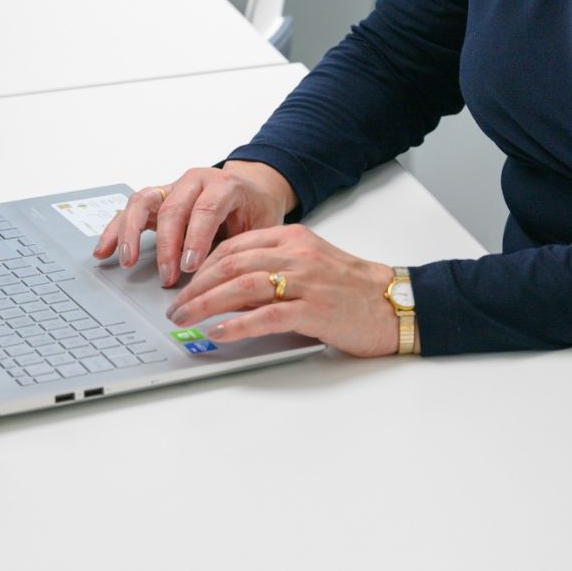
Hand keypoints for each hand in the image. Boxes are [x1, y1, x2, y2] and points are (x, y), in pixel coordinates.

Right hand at [92, 161, 297, 286]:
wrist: (253, 188)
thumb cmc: (257, 210)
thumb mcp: (262, 228)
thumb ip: (246, 249)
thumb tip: (231, 283)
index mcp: (225, 185)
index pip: (205, 209)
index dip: (195, 239)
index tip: (189, 268)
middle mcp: (195, 181)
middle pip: (172, 208)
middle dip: (166, 246)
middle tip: (167, 276)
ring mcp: (172, 187)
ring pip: (142, 201)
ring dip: (131, 233)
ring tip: (126, 260)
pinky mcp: (157, 198)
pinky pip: (130, 210)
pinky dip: (116, 230)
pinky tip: (104, 250)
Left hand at [163, 224, 402, 357]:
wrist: (395, 304)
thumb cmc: (353, 289)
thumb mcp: (310, 265)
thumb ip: (274, 268)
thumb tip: (230, 287)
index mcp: (293, 238)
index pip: (235, 245)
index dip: (203, 266)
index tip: (187, 283)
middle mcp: (297, 254)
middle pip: (231, 263)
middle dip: (196, 286)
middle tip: (176, 306)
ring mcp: (306, 281)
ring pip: (242, 285)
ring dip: (206, 304)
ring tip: (185, 319)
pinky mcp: (315, 310)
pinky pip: (266, 315)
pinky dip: (237, 324)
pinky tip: (218, 332)